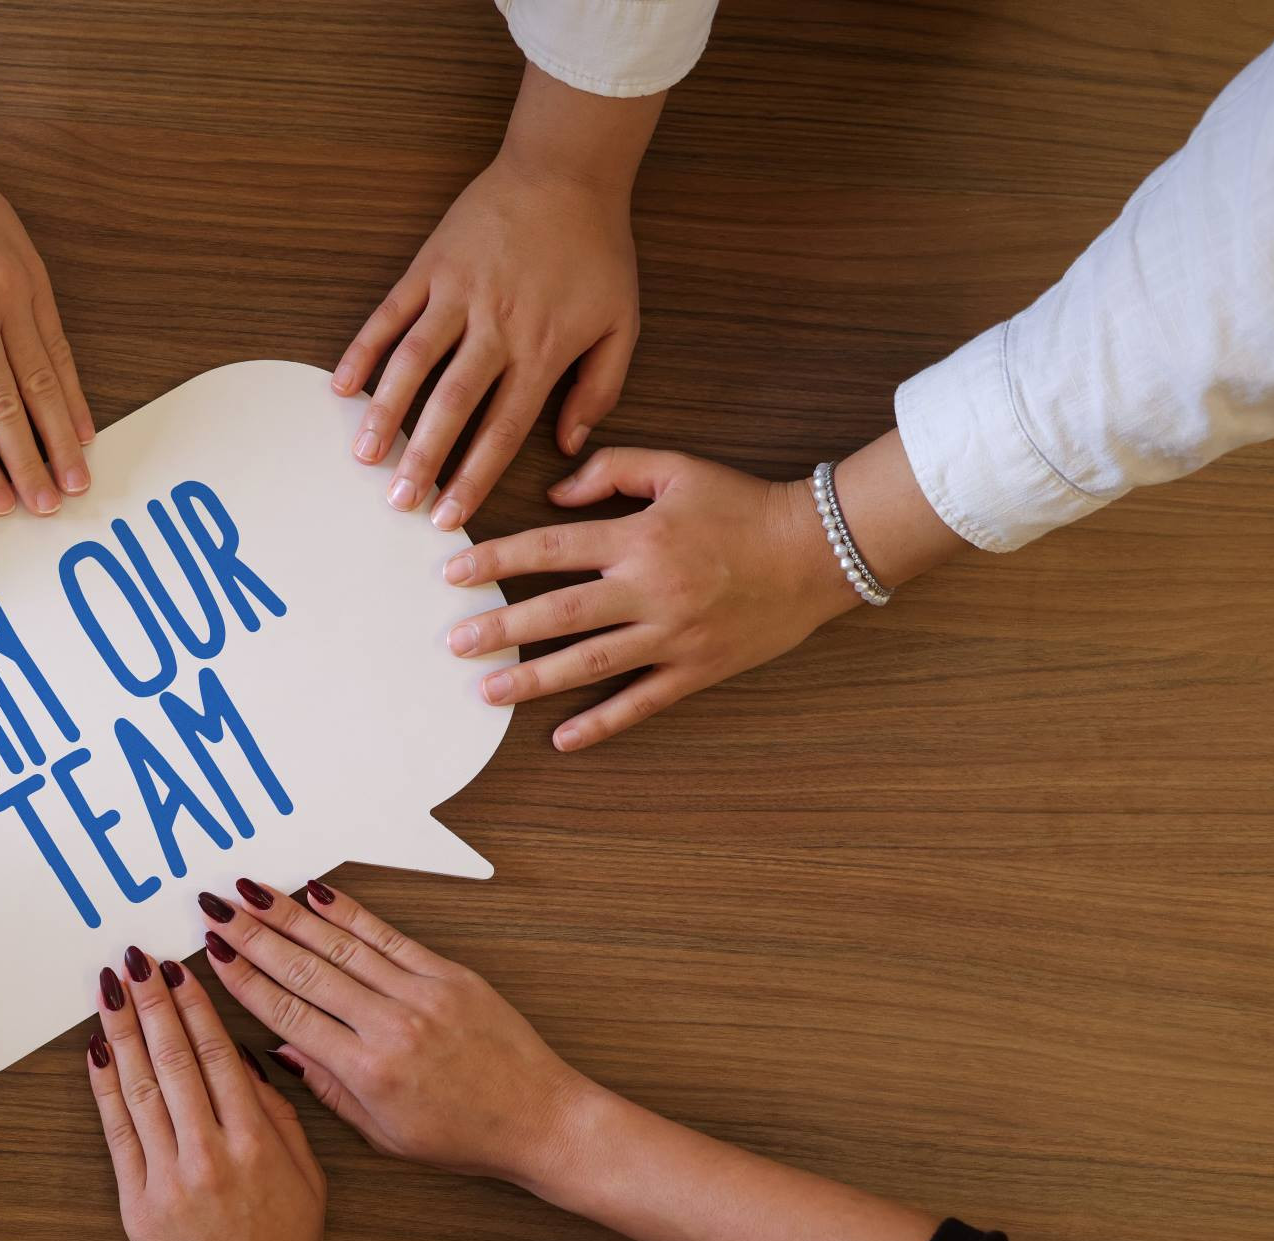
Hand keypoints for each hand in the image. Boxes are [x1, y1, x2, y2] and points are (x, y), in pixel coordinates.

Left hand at [0, 88, 92, 519]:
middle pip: (6, 408)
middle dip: (28, 465)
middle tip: (47, 509)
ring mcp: (8, 297)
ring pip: (41, 383)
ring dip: (60, 438)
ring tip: (75, 481)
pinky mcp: (34, 282)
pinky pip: (58, 349)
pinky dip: (72, 394)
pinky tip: (82, 429)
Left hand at [84, 948, 325, 1240]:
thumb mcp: (308, 1178)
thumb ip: (279, 1115)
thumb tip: (245, 1058)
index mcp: (257, 1144)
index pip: (218, 1055)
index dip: (194, 1006)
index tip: (178, 970)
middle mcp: (209, 1155)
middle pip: (174, 1060)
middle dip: (152, 1003)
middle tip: (136, 960)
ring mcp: (168, 1181)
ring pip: (140, 1087)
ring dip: (123, 1031)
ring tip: (111, 989)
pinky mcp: (136, 1205)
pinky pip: (116, 1133)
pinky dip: (104, 1087)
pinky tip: (98, 1051)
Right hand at [196, 878, 591, 1191]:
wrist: (540, 1119)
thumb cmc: (464, 1137)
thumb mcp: (384, 1135)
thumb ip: (328, 1088)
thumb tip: (278, 1048)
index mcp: (368, 1071)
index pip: (289, 1014)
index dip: (244, 981)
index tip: (212, 955)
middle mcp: (391, 1026)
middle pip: (305, 970)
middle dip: (253, 936)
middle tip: (214, 909)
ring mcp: (421, 995)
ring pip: (340, 945)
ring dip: (289, 915)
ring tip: (249, 891)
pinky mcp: (449, 975)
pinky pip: (388, 936)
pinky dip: (350, 912)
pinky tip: (317, 893)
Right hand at [335, 68, 657, 531]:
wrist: (566, 170)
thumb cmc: (596, 249)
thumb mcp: (622, 322)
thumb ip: (600, 388)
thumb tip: (567, 445)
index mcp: (542, 347)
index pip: (503, 427)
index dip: (474, 477)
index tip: (450, 514)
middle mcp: (495, 326)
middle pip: (453, 404)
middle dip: (423, 457)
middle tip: (398, 500)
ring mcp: (457, 294)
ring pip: (413, 362)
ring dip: (384, 411)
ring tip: (363, 455)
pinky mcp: (430, 267)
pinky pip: (389, 314)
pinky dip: (362, 349)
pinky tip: (341, 386)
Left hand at [445, 449, 842, 748]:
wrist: (819, 548)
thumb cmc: (744, 504)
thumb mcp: (677, 468)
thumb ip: (612, 469)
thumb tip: (555, 491)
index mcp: (638, 538)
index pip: (549, 549)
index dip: (496, 560)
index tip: (453, 572)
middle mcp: (649, 590)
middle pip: (558, 613)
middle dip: (500, 628)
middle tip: (455, 643)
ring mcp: (672, 635)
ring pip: (590, 663)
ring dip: (533, 681)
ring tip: (486, 692)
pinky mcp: (696, 669)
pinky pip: (641, 702)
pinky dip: (601, 723)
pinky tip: (562, 739)